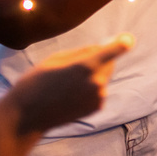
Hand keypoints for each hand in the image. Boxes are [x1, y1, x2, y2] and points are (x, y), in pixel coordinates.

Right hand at [6, 34, 134, 133]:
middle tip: (75, 65)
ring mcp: (98, 97)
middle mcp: (96, 82)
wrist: (27, 116)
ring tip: (68, 83)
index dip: (122, 43)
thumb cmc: (37, 82)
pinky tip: (71, 94)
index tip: (129, 39)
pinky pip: (99, 90)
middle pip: (108, 62)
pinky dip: (91, 88)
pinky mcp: (97, 107)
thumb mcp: (55, 59)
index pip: (113, 51)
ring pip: (103, 77)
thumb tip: (101, 47)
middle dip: (99, 59)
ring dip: (93, 75)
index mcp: (85, 66)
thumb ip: (81, 52)